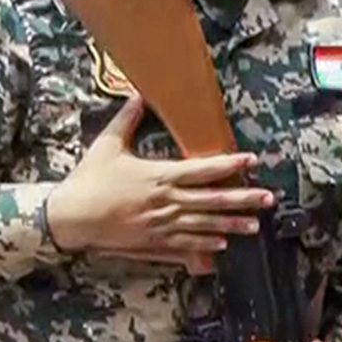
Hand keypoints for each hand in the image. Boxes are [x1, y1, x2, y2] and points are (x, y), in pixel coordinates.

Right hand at [45, 95, 269, 261]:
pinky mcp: (153, 241)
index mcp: (158, 176)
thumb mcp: (107, 145)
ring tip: (254, 226)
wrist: (73, 216)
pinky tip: (221, 245)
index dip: (228, 165)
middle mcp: (166, 201)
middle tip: (268, 198)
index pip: (202, 169)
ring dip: (231, 225)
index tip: (250, 161)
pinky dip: (205, 244)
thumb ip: (126, 120)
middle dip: (243, 198)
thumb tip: (138, 96)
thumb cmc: (89, 180)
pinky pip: (186, 243)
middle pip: (213, 200)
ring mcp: (162, 224)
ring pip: (205, 225)